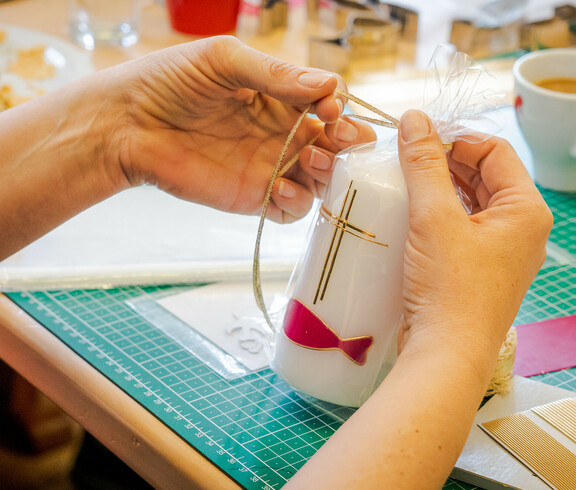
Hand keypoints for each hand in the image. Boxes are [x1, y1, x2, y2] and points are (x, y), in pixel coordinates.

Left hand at [101, 36, 374, 222]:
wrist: (129, 124)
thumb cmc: (171, 81)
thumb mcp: (224, 61)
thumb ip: (276, 75)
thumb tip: (327, 87)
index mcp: (281, 95)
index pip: (331, 102)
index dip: (339, 106)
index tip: (328, 108)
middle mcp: (283, 132)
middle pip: (336, 144)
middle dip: (348, 143)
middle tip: (337, 138)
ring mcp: (271, 166)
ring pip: (322, 179)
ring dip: (328, 173)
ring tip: (306, 159)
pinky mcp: (254, 197)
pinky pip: (292, 209)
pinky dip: (297, 203)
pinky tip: (279, 187)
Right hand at [397, 110, 551, 365]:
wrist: (446, 353)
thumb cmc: (450, 288)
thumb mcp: (434, 218)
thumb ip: (424, 165)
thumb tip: (415, 119)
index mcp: (525, 210)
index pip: (494, 150)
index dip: (455, 136)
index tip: (416, 137)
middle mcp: (519, 229)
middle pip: (482, 174)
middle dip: (444, 161)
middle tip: (404, 157)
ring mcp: (499, 251)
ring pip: (469, 202)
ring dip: (438, 188)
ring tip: (402, 182)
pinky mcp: (476, 269)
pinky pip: (459, 228)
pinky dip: (436, 215)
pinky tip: (409, 214)